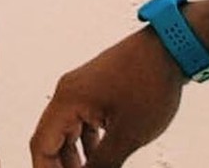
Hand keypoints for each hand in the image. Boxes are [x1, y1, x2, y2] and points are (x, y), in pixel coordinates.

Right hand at [30, 27, 184, 166]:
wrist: (167, 51)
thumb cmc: (148, 80)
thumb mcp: (128, 135)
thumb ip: (104, 162)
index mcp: (67, 100)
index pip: (42, 144)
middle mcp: (67, 93)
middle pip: (51, 138)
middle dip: (59, 165)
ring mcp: (80, 90)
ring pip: (66, 131)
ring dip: (73, 157)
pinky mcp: (93, 91)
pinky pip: (80, 122)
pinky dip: (85, 143)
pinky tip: (98, 158)